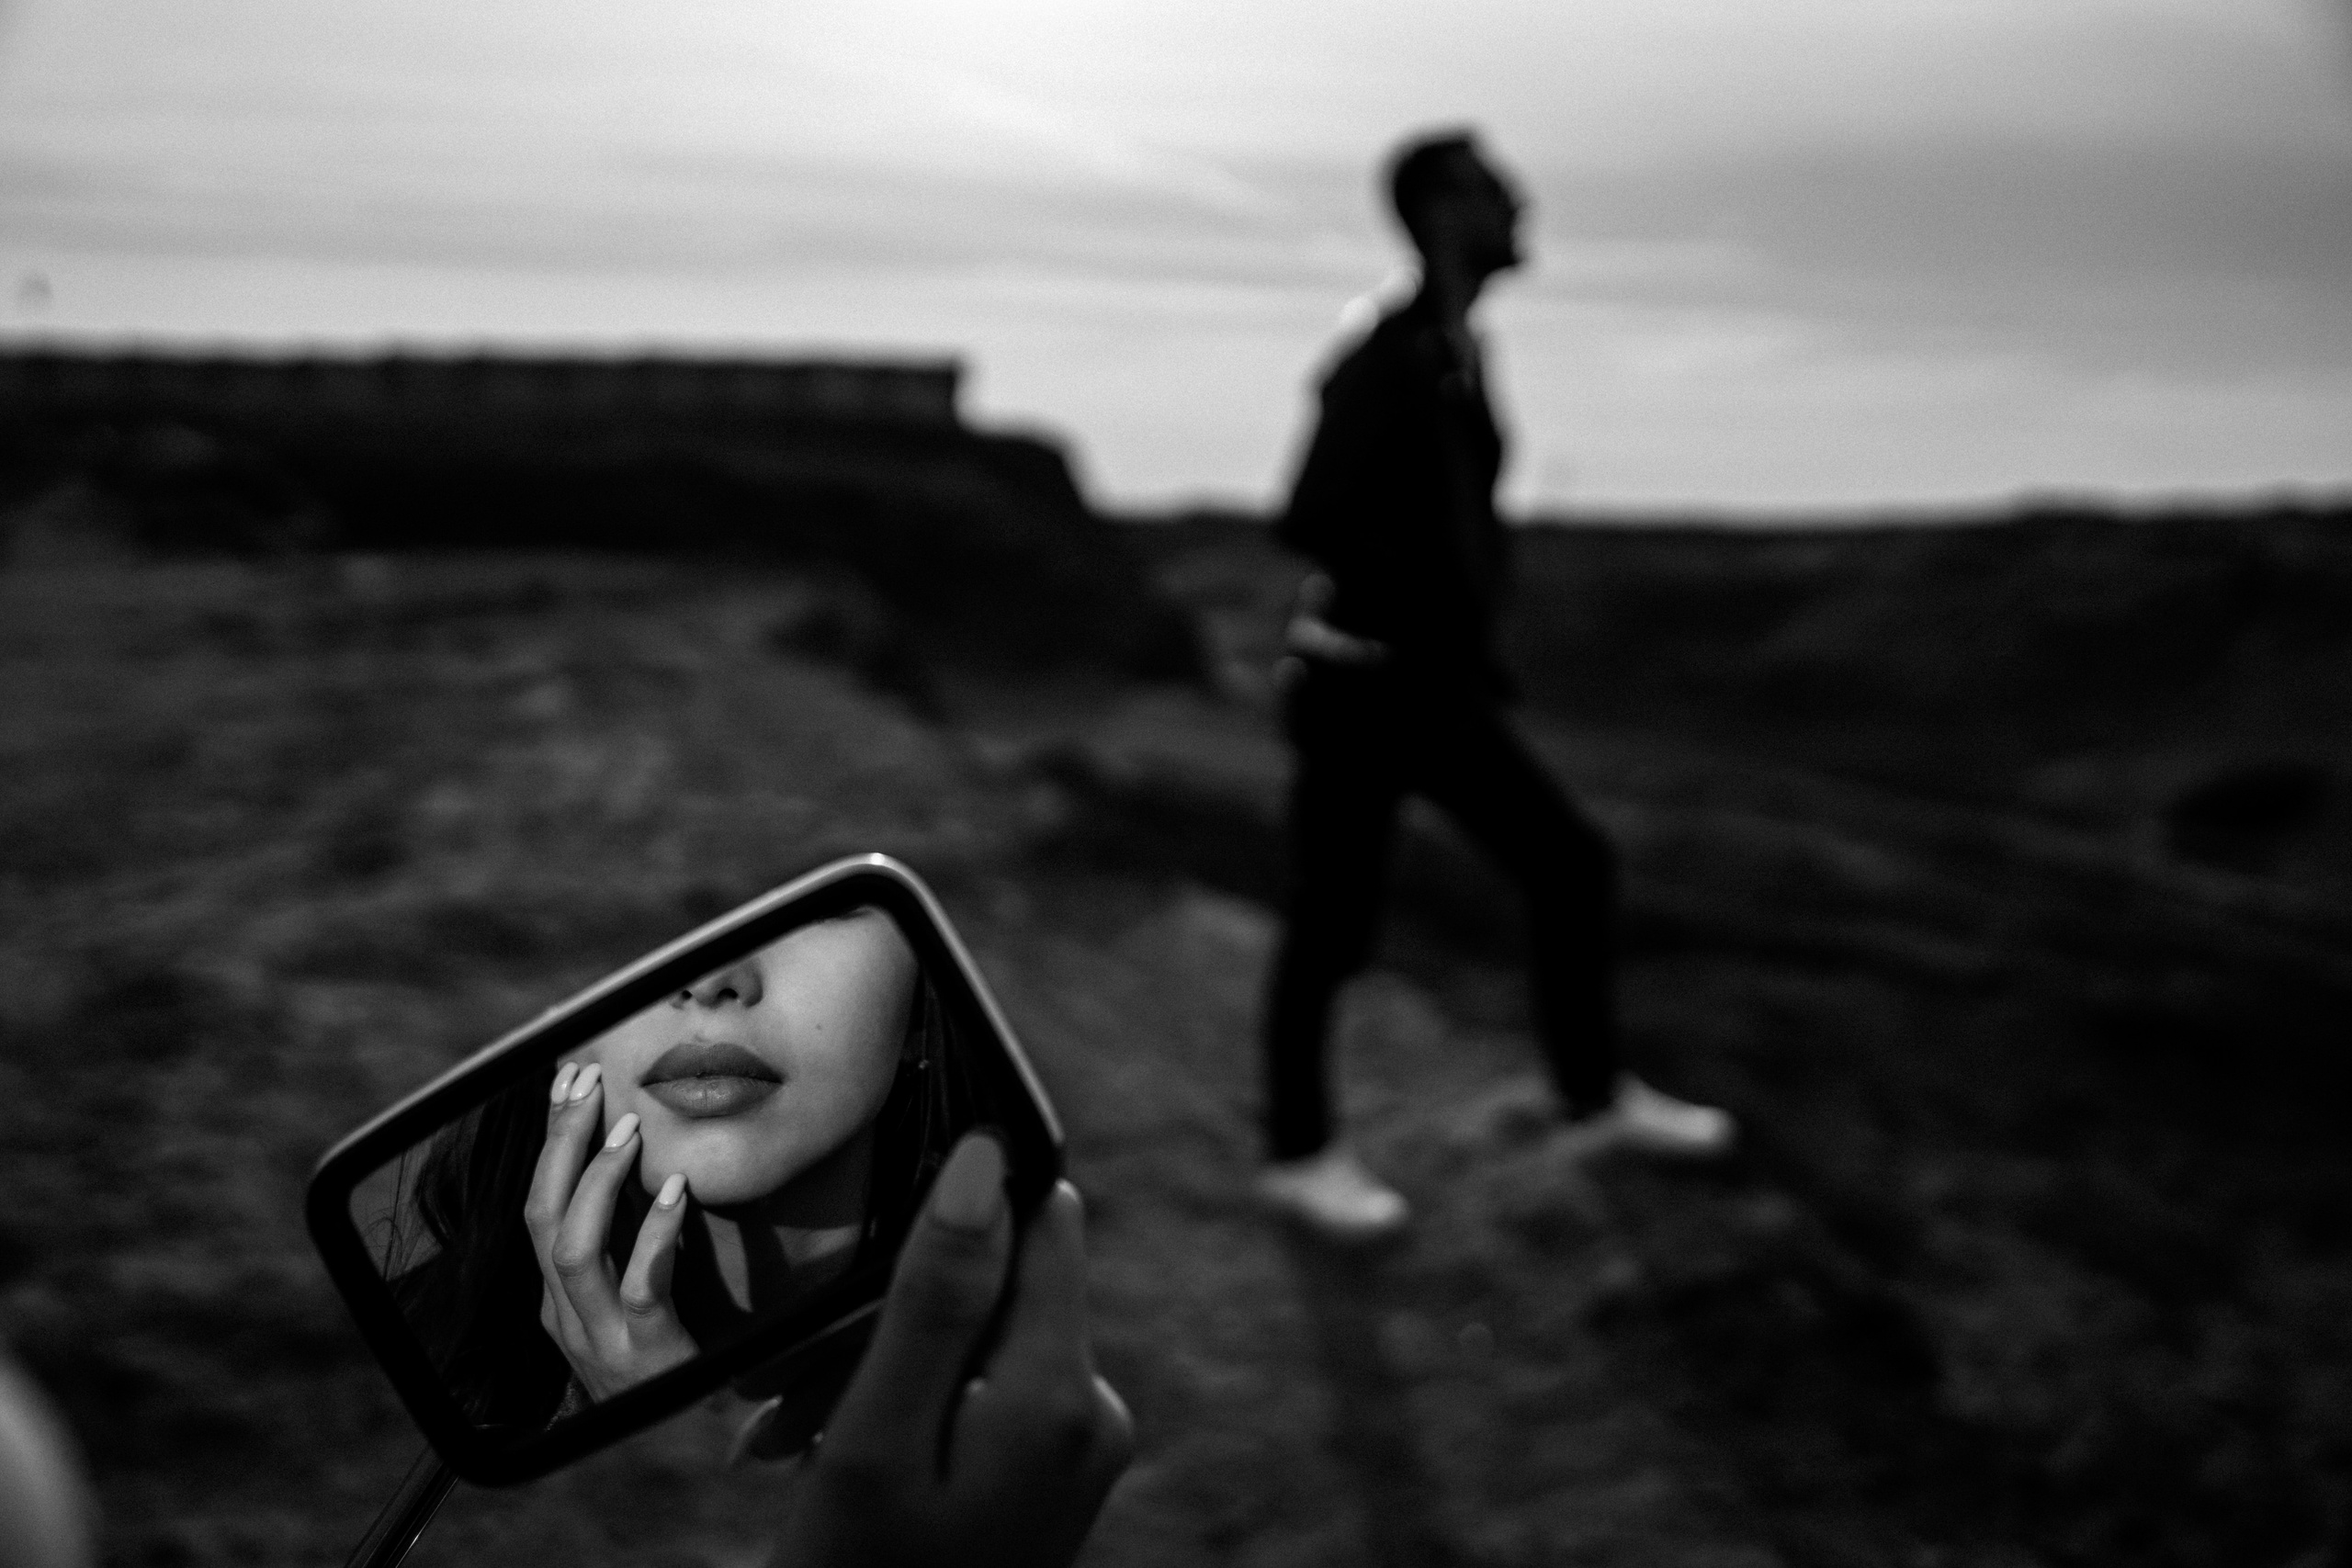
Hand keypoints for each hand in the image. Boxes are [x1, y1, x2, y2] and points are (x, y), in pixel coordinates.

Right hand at [523, 1060, 700, 1402]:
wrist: (685, 1444)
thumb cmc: (665, 1361)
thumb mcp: (628, 1300)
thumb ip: (623, 1242)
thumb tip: (630, 1160)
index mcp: (556, 1298)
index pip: (536, 1207)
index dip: (547, 1144)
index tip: (565, 1081)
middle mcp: (566, 1315)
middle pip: (540, 1216)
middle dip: (558, 1144)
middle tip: (587, 1082)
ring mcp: (601, 1339)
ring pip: (574, 1248)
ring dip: (597, 1182)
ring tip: (629, 1130)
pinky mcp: (648, 1354)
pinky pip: (640, 1287)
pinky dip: (654, 1235)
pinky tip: (675, 1193)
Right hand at [768, 1133, 1132, 1567]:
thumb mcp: (877, 1436)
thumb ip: (938, 1297)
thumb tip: (987, 1159)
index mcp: (1063, 1394)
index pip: (1043, 1223)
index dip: (955, 1218)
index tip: (865, 1272)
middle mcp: (1093, 1414)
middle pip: (1001, 1286)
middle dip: (891, 1314)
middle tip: (791, 1393)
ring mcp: (1075, 1451)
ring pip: (975, 1342)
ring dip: (878, 1369)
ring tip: (792, 1435)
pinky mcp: (1048, 1475)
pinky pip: (976, 1398)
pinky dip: (901, 1410)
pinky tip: (828, 1454)